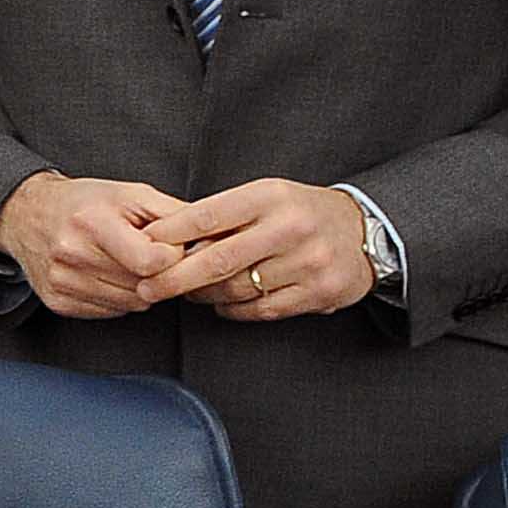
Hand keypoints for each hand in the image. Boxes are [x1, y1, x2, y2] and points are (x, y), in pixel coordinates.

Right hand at [0, 171, 187, 318]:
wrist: (26, 214)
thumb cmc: (83, 202)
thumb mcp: (130, 194)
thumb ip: (174, 215)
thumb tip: (212, 239)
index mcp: (91, 223)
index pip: (151, 262)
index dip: (170, 258)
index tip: (167, 247)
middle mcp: (71, 255)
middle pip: (145, 287)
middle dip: (157, 273)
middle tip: (148, 254)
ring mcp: (62, 282)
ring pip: (132, 304)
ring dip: (140, 288)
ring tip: (126, 262)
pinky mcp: (58, 302)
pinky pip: (111, 312)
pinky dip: (118, 298)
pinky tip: (107, 275)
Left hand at [139, 177, 376, 319]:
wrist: (365, 232)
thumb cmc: (300, 212)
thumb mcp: (266, 196)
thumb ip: (224, 214)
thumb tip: (168, 237)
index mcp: (270, 197)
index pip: (208, 216)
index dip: (170, 233)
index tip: (143, 245)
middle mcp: (290, 228)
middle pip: (218, 259)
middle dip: (176, 277)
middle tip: (148, 288)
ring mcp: (308, 262)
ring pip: (238, 288)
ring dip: (204, 294)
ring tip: (187, 292)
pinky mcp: (319, 293)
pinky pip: (262, 310)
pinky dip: (234, 310)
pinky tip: (222, 304)